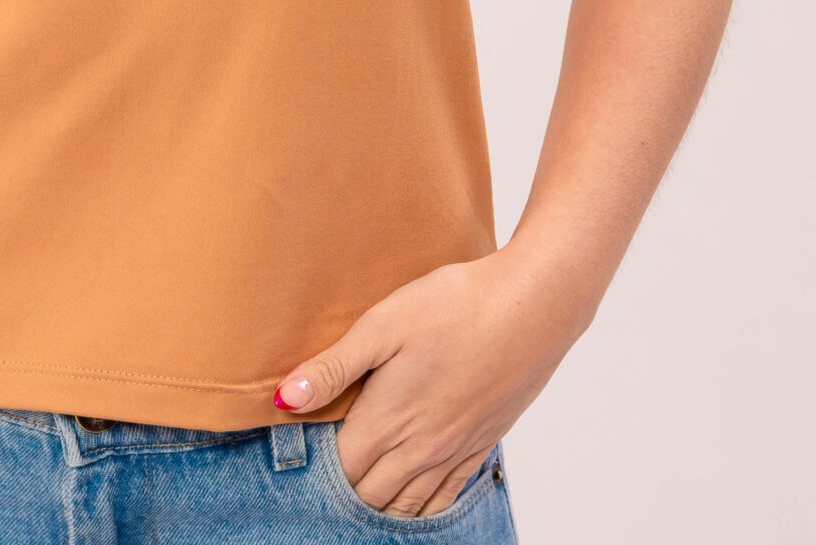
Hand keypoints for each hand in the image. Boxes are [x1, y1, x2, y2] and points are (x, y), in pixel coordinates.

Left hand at [273, 246, 585, 516]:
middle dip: (343, 489)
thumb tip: (285, 400)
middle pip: (368, 495)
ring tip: (360, 490)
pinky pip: (446, 499)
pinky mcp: (483, 445)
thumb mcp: (382, 325)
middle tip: (324, 472)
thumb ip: (333, 368)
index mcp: (388, 420)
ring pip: (407, 506)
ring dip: (379, 504)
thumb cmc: (454, 306)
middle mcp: (420, 449)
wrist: (531, 307)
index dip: (315, 467)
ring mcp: (455, 452)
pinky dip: (422, 509)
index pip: (339, 470)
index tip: (299, 454)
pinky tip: (412, 503)